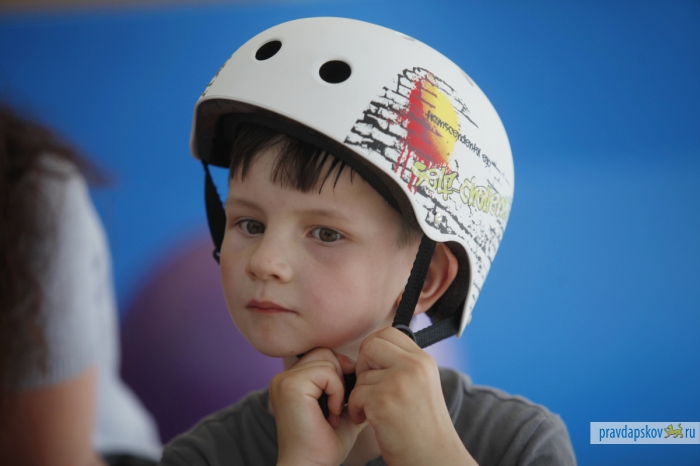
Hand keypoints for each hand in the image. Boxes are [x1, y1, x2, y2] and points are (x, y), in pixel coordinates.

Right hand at [270, 348, 363, 465]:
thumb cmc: (325, 444)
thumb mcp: (341, 407)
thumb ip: (347, 384)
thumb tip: (364, 365)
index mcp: (291, 380)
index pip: (323, 355)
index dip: (340, 373)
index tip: (344, 400)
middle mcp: (283, 377)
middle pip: (325, 352)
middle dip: (340, 376)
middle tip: (341, 406)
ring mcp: (284, 380)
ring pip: (328, 360)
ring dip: (339, 388)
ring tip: (335, 413)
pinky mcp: (291, 386)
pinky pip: (326, 372)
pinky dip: (336, 392)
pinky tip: (332, 414)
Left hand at [347, 327, 476, 465]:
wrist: (433, 458)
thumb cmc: (422, 428)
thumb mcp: (421, 386)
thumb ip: (403, 365)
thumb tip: (374, 348)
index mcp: (423, 360)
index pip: (389, 333)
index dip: (374, 349)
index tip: (375, 370)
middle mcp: (414, 366)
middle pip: (371, 344)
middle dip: (363, 365)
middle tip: (369, 387)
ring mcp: (399, 381)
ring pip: (361, 373)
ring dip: (360, 393)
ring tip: (373, 411)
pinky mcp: (384, 400)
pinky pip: (356, 393)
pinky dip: (356, 409)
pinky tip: (368, 420)